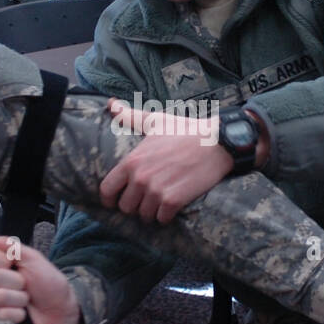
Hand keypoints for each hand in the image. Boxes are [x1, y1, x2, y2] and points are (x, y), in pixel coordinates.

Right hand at [0, 231, 81, 323]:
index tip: (12, 263)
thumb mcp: (33, 258)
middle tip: (24, 284)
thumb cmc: (48, 283)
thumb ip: (8, 245)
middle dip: (14, 281)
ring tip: (25, 300)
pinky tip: (21, 315)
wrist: (60, 312)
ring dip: (18, 299)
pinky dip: (16, 314)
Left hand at [100, 97, 232, 223]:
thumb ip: (130, 116)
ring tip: (160, 203)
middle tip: (145, 200)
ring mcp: (157, 190)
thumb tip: (111, 104)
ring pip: (144, 215)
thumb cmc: (185, 131)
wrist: (216, 142)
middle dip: (135, 206)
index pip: (106, 190)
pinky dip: (167, 216)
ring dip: (152, 212)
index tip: (117, 200)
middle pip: (125, 207)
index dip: (109, 199)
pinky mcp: (174, 201)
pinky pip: (162, 219)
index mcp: (132, 161)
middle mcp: (140, 178)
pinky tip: (172, 207)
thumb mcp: (155, 121)